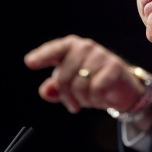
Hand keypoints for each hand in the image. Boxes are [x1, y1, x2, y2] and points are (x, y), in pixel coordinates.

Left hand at [24, 35, 144, 113]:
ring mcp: (101, 55)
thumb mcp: (70, 87)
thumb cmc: (92, 84)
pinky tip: (100, 98)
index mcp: (72, 47)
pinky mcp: (114, 66)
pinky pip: (97, 88)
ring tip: (88, 100)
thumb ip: (55, 88)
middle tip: (73, 105)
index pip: (55, 49)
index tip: (29, 62)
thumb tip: (46, 91)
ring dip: (82, 99)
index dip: (42, 55)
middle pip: (64, 75)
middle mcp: (86, 47)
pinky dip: (96, 98)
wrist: (122, 90)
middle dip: (66, 95)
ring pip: (80, 83)